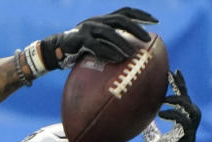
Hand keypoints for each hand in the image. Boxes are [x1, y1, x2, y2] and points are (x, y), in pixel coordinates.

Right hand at [40, 7, 157, 70]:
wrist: (56, 50)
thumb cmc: (79, 49)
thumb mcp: (97, 42)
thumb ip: (110, 43)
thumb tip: (130, 53)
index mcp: (103, 19)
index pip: (125, 12)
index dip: (141, 15)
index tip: (155, 21)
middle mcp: (97, 20)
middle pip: (121, 19)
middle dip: (136, 28)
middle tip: (147, 38)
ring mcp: (87, 28)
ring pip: (109, 32)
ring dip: (122, 43)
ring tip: (132, 54)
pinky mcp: (79, 39)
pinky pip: (95, 46)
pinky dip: (107, 52)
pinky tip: (116, 59)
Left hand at [142, 71, 201, 141]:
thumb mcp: (152, 139)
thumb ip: (150, 127)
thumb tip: (141, 116)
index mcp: (182, 127)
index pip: (183, 103)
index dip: (180, 87)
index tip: (172, 73)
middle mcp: (188, 130)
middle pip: (191, 104)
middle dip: (182, 88)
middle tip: (171, 77)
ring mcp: (189, 136)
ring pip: (194, 112)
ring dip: (181, 102)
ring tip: (165, 98)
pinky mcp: (186, 141)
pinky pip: (186, 123)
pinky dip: (174, 115)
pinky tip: (160, 113)